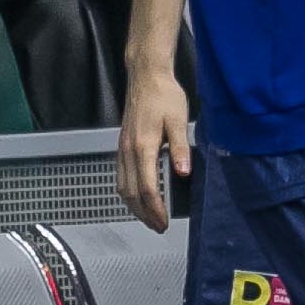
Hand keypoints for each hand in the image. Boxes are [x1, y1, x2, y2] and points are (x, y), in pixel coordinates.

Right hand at [118, 64, 191, 233]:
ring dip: (134, 205)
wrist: (146, 78)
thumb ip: (180, 147)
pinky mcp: (122, 145)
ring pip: (122, 186)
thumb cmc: (164, 96)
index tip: (164, 221)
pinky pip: (121, 175)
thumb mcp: (179, 120)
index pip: (147, 188)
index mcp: (142, 147)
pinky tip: (137, 196)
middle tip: (157, 226)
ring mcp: (122, 148)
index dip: (155, 208)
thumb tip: (183, 171)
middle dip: (143, 213)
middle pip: (131, 193)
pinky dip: (128, 192)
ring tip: (148, 217)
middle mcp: (128, 150)